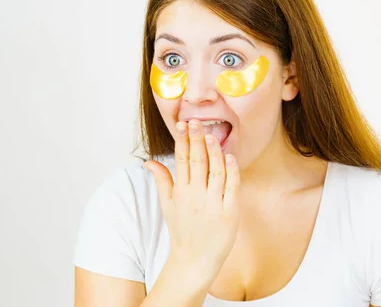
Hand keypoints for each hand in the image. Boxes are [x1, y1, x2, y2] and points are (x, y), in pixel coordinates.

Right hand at [144, 119, 240, 282]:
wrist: (194, 260)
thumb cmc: (182, 230)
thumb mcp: (167, 205)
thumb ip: (162, 180)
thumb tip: (148, 161)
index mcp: (180, 191)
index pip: (181, 159)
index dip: (182, 140)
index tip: (183, 124)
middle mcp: (195, 196)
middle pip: (197, 161)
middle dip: (196, 139)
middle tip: (196, 120)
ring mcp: (213, 203)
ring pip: (215, 171)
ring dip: (214, 151)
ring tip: (212, 134)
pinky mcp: (229, 212)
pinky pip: (232, 187)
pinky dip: (232, 171)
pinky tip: (230, 157)